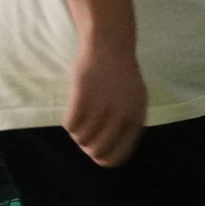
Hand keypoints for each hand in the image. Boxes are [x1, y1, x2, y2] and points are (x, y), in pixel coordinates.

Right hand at [65, 42, 146, 166]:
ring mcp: (101, 108)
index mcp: (136, 120)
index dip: (104, 158)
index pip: (118, 157)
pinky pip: (69, 125)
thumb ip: (127, 125)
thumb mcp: (135, 102)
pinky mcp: (82, 98)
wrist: (110, 47)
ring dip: (77, 131)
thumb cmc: (121, 75)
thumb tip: (111, 153)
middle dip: (87, 146)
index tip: (96, 151)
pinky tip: (74, 109)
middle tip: (85, 132)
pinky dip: (68, 121)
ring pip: (80, 139)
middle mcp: (120, 117)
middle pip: (96, 151)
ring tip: (82, 115)